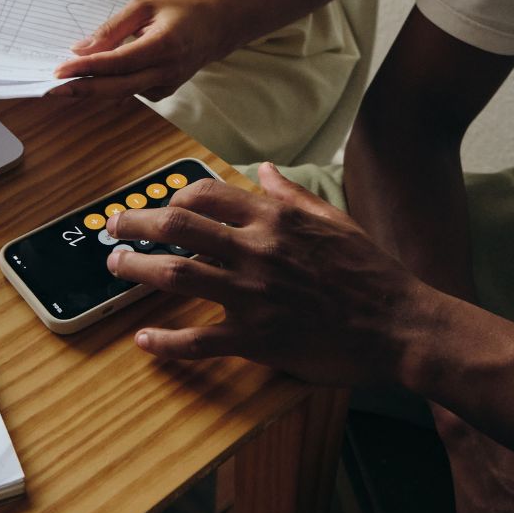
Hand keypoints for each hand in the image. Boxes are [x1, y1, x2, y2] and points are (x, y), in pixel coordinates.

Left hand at [48, 0, 229, 100]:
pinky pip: (129, 91)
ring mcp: (165, 86)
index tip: (60, 71)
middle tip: (51, 88)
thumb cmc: (180, 12)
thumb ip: (112, 28)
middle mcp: (165, 71)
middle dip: (81, 89)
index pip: (117, 63)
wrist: (216, 29)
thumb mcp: (144, 7)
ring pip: (120, 92)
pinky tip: (93, 79)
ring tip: (64, 82)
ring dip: (92, 88)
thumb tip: (81, 48)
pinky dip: (109, 85)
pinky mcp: (162, 93)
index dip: (87, 68)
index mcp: (163, 46)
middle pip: (116, 87)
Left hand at [104, 163, 430, 386]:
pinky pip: (199, 339)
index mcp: (273, 219)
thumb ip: (291, 195)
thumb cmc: (370, 273)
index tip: (158, 204)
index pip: (205, 194)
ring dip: (136, 268)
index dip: (172, 196)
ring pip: (177, 274)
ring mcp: (252, 294)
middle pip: (178, 226)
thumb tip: (263, 171)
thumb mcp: (333, 220)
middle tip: (113, 227)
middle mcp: (256, 250)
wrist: (400, 325)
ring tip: (115, 266)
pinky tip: (145, 340)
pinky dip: (167, 341)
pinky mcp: (256, 338)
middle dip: (136, 222)